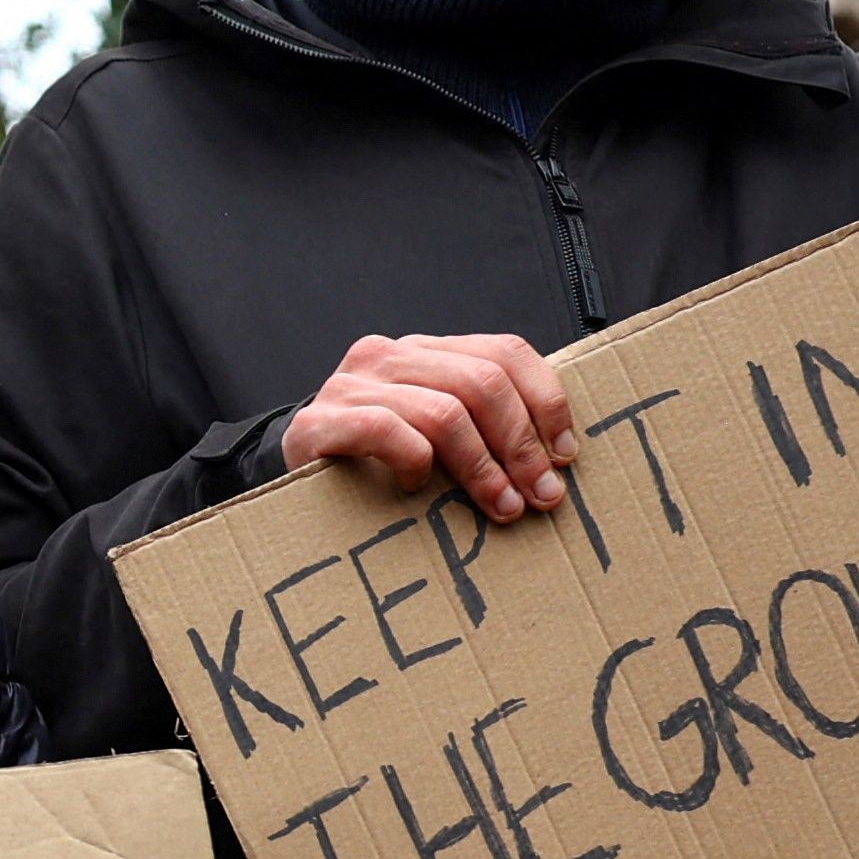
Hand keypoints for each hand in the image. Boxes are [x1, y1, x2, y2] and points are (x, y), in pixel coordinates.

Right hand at [281, 332, 575, 520]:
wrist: (293, 472)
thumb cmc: (376, 462)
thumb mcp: (437, 434)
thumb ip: (483, 426)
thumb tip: (557, 459)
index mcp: (427, 351)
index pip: (504, 352)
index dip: (545, 402)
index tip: (565, 455)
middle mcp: (389, 356)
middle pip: (482, 382)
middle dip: (522, 445)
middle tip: (541, 495)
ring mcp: (351, 385)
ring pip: (443, 412)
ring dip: (483, 467)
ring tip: (502, 507)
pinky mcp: (320, 422)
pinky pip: (386, 430)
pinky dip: (415, 462)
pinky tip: (420, 488)